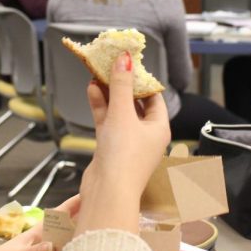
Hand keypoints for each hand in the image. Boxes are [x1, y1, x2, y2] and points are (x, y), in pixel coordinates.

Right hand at [74, 52, 170, 235]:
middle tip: (111, 65)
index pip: (154, 97)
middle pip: (135, 103)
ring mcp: (128, 143)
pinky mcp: (112, 148)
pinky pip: (108, 122)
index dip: (142, 79)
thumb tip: (125, 58)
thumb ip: (121, 85)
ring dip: (109, 94)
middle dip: (122, 85)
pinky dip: (101, 108)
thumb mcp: (123, 114)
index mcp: (159, 128)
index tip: (129, 63)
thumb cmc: (123, 156)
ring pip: (119, 112)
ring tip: (98, 74)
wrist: (107, 192)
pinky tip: (92, 91)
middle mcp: (147, 135)